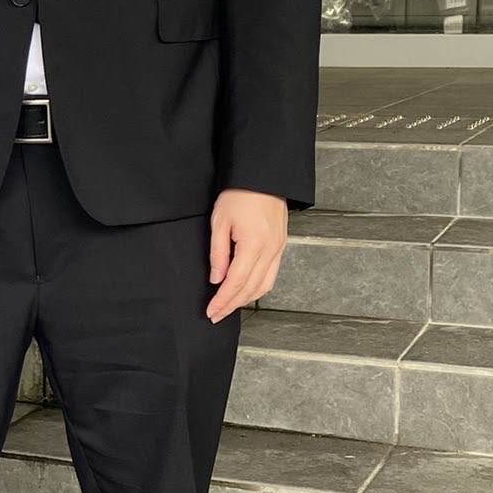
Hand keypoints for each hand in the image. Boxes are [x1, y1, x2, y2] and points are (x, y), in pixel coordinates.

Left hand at [206, 189, 287, 321]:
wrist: (264, 176)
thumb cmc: (240, 193)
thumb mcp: (220, 221)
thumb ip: (218, 253)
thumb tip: (217, 278)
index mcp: (253, 244)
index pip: (236, 282)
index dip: (223, 300)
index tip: (211, 311)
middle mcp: (270, 250)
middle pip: (251, 288)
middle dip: (232, 305)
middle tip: (216, 315)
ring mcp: (278, 249)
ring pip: (264, 285)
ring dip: (246, 299)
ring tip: (229, 307)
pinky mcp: (281, 246)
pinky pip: (271, 275)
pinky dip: (258, 288)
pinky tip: (246, 292)